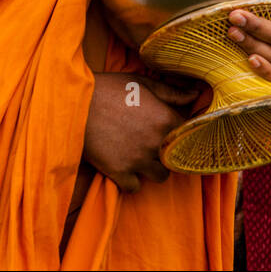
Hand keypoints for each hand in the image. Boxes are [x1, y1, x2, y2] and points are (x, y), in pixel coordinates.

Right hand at [83, 72, 198, 192]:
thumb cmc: (110, 88)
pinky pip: (134, 187)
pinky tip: (126, 169)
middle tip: (159, 146)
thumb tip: (196, 95)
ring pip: (161, 176)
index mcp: (165, 119)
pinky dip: (132, 181)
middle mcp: (156, 142)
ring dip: (155, 169)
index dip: (184, 134)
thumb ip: (172, 92)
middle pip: (178, 159)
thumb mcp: (143, 84)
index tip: (176, 133)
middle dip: (171, 154)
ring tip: (144, 158)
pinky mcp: (118, 171)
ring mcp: (137, 159)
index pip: (190, 135)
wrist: (74, 103)